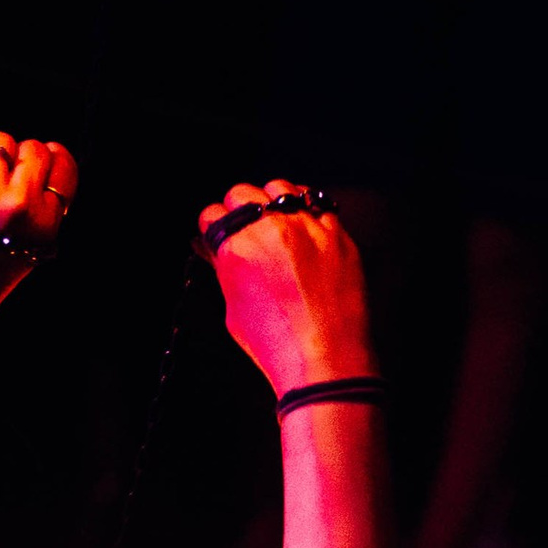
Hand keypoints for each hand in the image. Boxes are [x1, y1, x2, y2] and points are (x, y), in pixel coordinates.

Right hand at [199, 182, 375, 397]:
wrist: (325, 357)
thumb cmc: (277, 343)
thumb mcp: (234, 310)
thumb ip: (226, 272)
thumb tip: (219, 253)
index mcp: (236, 248)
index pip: (212, 214)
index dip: (213, 227)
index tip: (218, 234)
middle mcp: (270, 230)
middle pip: (243, 193)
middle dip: (239, 210)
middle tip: (244, 229)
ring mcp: (306, 227)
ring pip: (280, 189)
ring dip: (273, 202)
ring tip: (276, 222)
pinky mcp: (336, 233)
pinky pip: (317, 204)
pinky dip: (307, 212)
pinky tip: (304, 227)